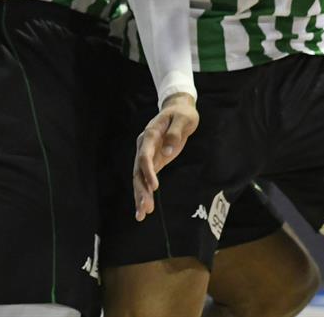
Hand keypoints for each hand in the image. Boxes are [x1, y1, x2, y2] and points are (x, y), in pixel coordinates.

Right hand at [132, 93, 198, 220]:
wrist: (179, 109)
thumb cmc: (182, 113)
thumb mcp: (184, 119)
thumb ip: (176, 133)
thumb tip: (167, 151)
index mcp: (150, 134)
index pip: (144, 155)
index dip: (147, 171)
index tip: (154, 186)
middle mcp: (144, 146)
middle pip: (138, 171)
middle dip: (141, 190)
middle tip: (144, 208)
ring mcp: (147, 154)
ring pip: (140, 178)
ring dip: (140, 196)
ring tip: (142, 215)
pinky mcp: (154, 161)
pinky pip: (147, 179)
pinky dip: (145, 193)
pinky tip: (146, 208)